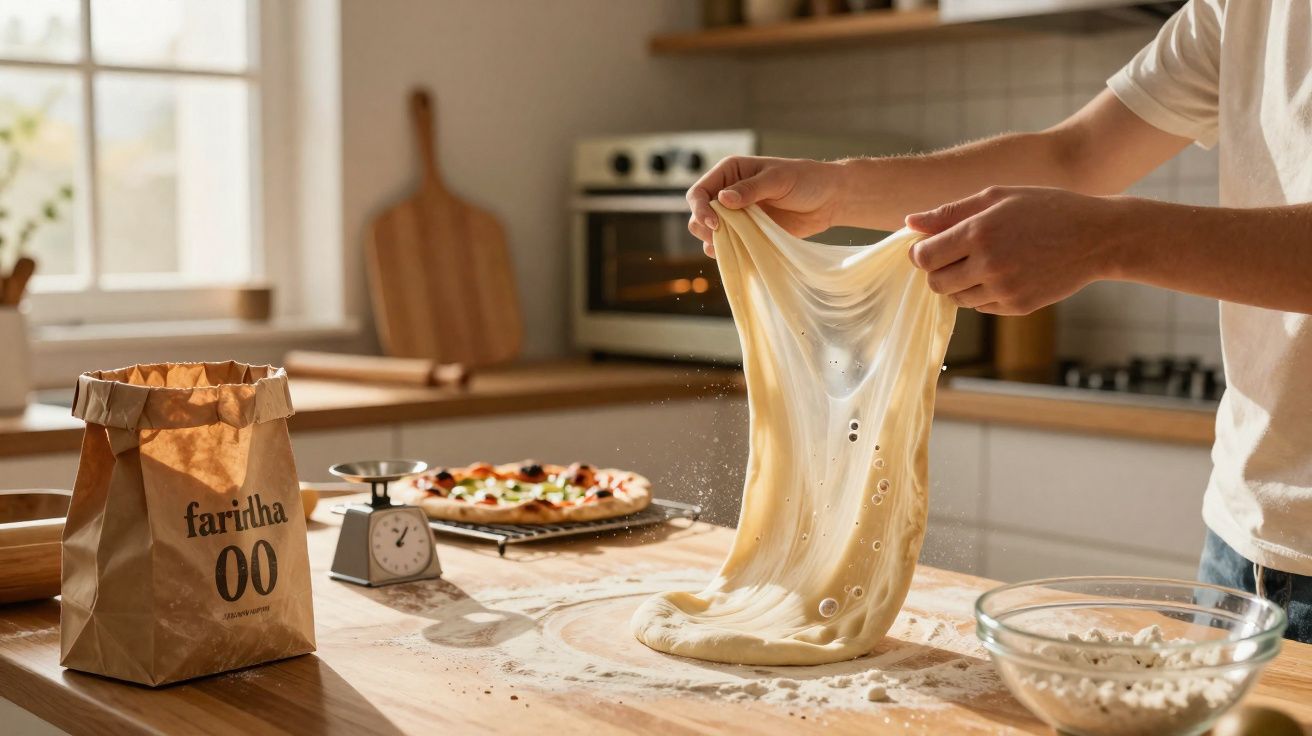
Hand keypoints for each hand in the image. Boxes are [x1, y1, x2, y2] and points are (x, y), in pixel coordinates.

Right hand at [687, 156, 846, 256]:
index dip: (700, 208)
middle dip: (704, 228)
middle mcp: (727, 194)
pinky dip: (730, 253)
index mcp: (729, 173)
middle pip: (698, 215)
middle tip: (722, 236)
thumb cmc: (806, 180)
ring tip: (735, 244)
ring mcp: (736, 216)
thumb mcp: (778, 179)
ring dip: (716, 242)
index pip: (699, 192)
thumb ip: (751, 189)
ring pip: (710, 234)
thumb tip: (723, 199)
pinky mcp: (747, 234)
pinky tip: (741, 253)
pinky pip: (729, 247)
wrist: (829, 200)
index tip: (714, 223)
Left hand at [905, 186, 1125, 314]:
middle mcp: (989, 264)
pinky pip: (981, 306)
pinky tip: (1003, 272)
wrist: (1096, 237)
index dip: (920, 253)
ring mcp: (1004, 289)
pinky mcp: (1017, 307)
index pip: (923, 257)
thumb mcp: (998, 197)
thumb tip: (909, 222)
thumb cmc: (1045, 208)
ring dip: (960, 283)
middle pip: (935, 282)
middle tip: (954, 255)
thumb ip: (950, 212)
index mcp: (979, 232)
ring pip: (956, 298)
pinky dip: (982, 293)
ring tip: (982, 261)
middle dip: (937, 270)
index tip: (928, 246)